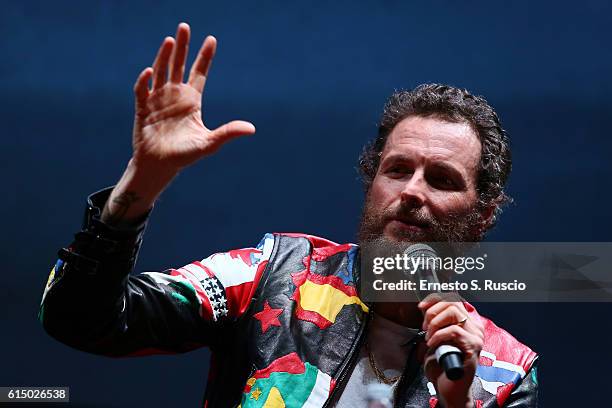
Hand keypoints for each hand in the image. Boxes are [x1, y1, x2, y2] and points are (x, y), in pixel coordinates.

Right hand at [101, 23, 254, 225]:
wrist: (159, 165)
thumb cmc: (185, 155)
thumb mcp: (209, 143)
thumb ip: (228, 133)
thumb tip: (252, 129)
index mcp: (191, 100)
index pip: (199, 73)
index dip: (205, 56)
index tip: (211, 39)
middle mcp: (175, 95)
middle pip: (178, 65)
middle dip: (182, 46)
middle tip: (184, 27)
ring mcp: (158, 99)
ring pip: (161, 71)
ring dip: (164, 56)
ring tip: (169, 40)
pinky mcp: (142, 107)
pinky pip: (142, 90)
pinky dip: (145, 81)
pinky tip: (149, 72)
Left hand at [418, 294, 483, 407]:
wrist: (449, 388)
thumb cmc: (441, 365)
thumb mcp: (435, 338)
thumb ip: (434, 322)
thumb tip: (425, 306)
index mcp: (467, 323)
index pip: (453, 299)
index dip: (435, 299)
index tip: (422, 306)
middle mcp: (475, 327)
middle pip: (452, 303)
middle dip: (433, 312)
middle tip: (425, 327)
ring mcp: (476, 337)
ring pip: (454, 314)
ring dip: (435, 324)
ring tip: (429, 337)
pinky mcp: (473, 347)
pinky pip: (454, 331)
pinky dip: (439, 335)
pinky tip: (432, 344)